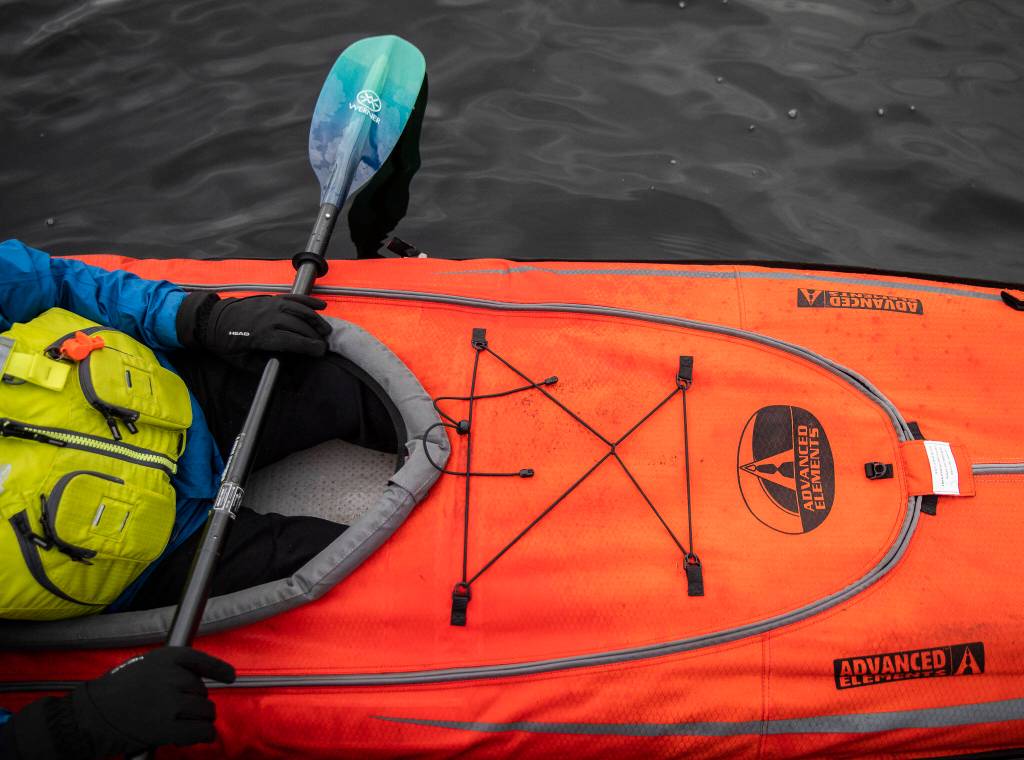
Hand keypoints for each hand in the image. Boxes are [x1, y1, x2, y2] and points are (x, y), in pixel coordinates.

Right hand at [73, 646, 234, 757]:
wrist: (90, 717)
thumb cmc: (113, 693)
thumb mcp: (142, 667)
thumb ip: (169, 671)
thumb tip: (196, 682)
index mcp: (165, 658)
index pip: (200, 660)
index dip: (218, 668)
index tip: (230, 676)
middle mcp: (171, 677)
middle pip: (202, 690)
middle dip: (194, 701)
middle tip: (177, 710)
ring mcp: (171, 703)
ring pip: (205, 710)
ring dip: (200, 719)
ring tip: (183, 723)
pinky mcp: (167, 728)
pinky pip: (200, 730)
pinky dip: (203, 734)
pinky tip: (200, 735)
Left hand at [178, 292, 331, 355]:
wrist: (211, 319)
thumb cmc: (226, 343)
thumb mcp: (241, 362)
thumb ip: (266, 369)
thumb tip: (288, 382)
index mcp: (262, 335)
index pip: (293, 341)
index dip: (309, 347)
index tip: (321, 352)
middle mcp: (269, 318)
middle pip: (300, 326)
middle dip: (315, 336)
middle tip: (324, 346)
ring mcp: (271, 305)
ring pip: (301, 310)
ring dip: (316, 319)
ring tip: (326, 330)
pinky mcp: (271, 298)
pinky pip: (294, 298)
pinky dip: (308, 301)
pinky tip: (321, 306)